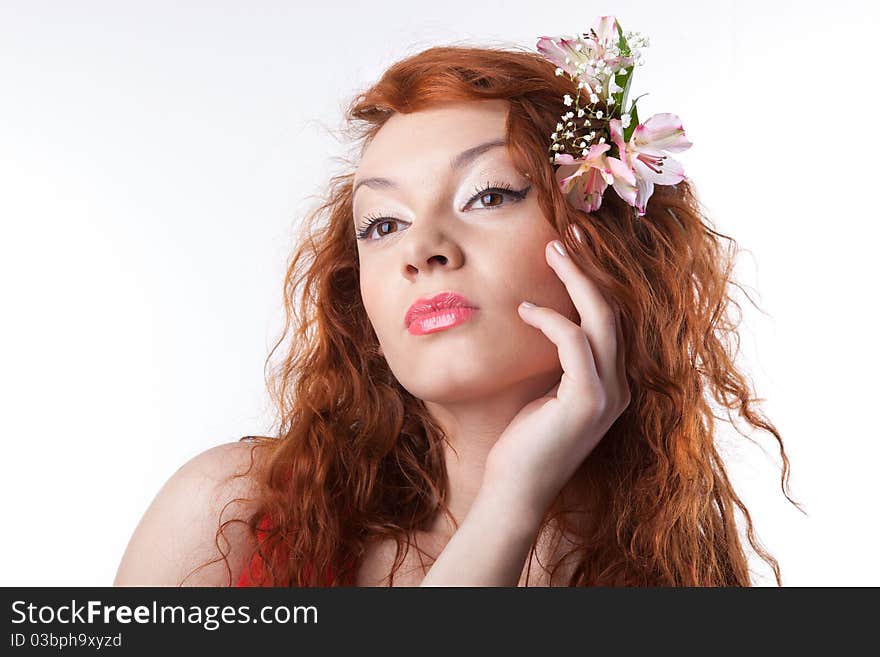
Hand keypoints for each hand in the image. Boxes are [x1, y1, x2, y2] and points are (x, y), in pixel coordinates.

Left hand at [483, 237, 630, 521]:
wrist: (517, 488)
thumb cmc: (525, 440)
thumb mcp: (546, 389)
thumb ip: (560, 359)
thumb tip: (546, 314)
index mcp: (614, 381)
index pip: (615, 318)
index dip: (597, 278)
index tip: (574, 246)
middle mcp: (620, 385)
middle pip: (614, 310)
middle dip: (591, 267)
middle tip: (566, 232)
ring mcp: (608, 394)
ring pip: (601, 319)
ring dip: (575, 280)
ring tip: (551, 251)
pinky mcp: (587, 401)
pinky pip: (575, 343)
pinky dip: (550, 320)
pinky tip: (525, 310)